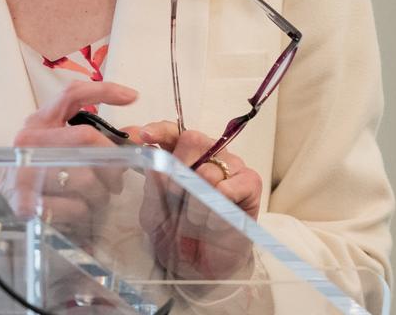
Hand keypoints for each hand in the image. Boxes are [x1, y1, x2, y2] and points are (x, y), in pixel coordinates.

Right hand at [0, 81, 137, 239]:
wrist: (7, 201)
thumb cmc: (42, 169)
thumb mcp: (62, 145)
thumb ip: (98, 137)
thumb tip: (137, 133)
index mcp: (39, 122)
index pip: (72, 94)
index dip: (104, 90)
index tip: (132, 97)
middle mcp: (29, 141)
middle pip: (87, 138)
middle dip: (112, 159)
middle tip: (118, 176)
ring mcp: (25, 172)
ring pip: (87, 178)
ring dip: (102, 192)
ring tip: (97, 196)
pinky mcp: (26, 203)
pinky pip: (76, 207)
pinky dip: (86, 211)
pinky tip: (80, 210)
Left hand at [132, 120, 261, 279]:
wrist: (201, 266)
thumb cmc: (176, 235)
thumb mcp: (154, 214)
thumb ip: (152, 187)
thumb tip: (152, 160)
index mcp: (182, 156)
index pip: (173, 132)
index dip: (159, 130)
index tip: (144, 136)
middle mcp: (208, 155)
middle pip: (193, 139)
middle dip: (177, 168)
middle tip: (173, 195)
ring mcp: (231, 167)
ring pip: (209, 169)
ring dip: (195, 200)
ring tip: (194, 220)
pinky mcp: (250, 183)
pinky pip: (231, 185)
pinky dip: (217, 205)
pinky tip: (213, 220)